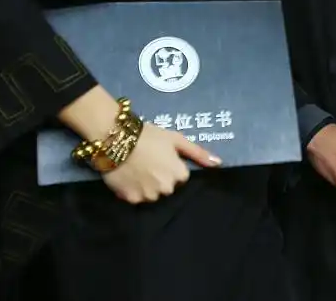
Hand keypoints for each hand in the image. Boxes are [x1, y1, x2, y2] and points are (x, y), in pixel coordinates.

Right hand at [102, 123, 220, 204]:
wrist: (116, 139)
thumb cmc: (149, 136)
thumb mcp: (177, 140)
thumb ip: (198, 153)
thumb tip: (218, 163)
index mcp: (178, 174)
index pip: (181, 177)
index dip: (171, 166)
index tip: (162, 157)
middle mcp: (166, 189)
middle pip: (167, 187)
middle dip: (161, 178)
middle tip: (149, 163)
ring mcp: (147, 195)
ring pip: (152, 194)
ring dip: (147, 186)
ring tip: (137, 170)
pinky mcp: (130, 199)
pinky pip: (136, 198)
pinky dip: (132, 190)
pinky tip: (128, 177)